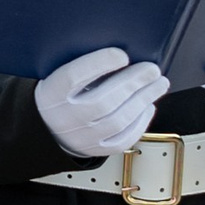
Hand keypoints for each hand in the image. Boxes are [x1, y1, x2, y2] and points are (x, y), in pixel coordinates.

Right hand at [33, 44, 168, 160]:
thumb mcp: (56, 75)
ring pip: (117, 120)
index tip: (122, 54)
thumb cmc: (59, 95)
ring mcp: (81, 137)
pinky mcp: (94, 149)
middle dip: (133, 82)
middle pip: (103, 101)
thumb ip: (81, 65)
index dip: (100, 64)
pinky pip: (122, 139)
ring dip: (143, 100)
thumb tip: (119, 54)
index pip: (74, 77)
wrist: (46, 128)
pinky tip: (147, 106)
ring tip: (158, 84)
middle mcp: (65, 117)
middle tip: (152, 69)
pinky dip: (140, 123)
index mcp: (52, 93)